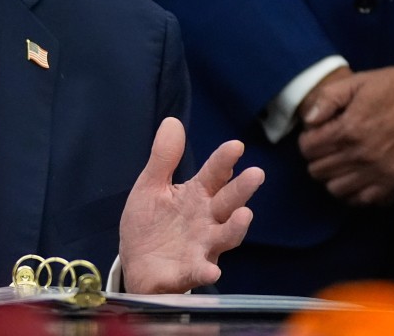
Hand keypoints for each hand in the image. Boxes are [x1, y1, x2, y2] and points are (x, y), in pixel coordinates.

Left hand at [119, 117, 263, 293]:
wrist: (137, 265)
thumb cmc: (150, 224)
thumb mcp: (151, 186)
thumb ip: (164, 158)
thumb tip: (172, 121)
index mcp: (195, 197)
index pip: (213, 175)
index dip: (223, 160)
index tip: (236, 145)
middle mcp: (205, 221)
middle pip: (227, 204)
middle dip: (241, 190)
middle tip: (256, 173)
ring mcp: (200, 247)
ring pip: (224, 237)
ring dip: (234, 228)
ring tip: (244, 215)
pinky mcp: (188, 272)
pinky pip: (198, 272)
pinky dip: (204, 271)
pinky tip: (211, 271)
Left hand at [299, 64, 393, 204]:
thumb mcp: (359, 82)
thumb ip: (328, 98)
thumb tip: (308, 120)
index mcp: (350, 129)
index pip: (308, 148)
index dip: (307, 140)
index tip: (316, 134)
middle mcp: (362, 155)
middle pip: (318, 171)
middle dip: (317, 158)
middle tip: (326, 148)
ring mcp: (381, 172)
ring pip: (337, 189)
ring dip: (332, 176)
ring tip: (340, 162)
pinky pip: (364, 200)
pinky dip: (355, 191)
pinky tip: (357, 176)